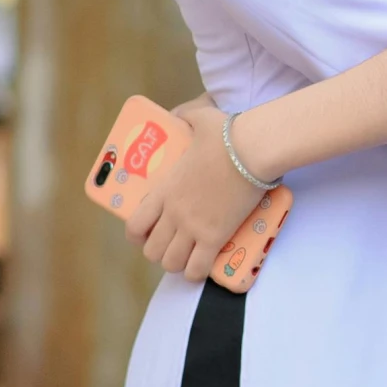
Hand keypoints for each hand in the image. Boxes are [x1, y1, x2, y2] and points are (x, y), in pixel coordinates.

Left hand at [126, 104, 255, 282]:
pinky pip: (198, 269)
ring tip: (187, 258)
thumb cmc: (226, 134)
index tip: (145, 233)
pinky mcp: (215, 237)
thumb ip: (185, 115)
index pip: (135, 224)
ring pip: (171, 263)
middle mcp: (173, 213)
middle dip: (158, 252)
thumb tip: (179, 113)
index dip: (136, 235)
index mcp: (165, 189)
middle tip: (170, 245)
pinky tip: (202, 268)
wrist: (251, 150)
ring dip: (177, 264)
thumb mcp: (200, 118)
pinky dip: (197, 273)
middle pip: (151, 250)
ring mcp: (193, 227)